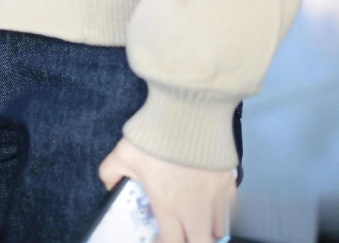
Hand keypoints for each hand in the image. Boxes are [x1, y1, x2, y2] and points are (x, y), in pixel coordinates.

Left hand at [98, 137, 236, 242]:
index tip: (158, 238)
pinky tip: (210, 202)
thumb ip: (111, 172)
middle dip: (190, 241)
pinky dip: (222, 212)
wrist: (190, 108)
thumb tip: (108, 185)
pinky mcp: (229, 180)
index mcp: (169, 205)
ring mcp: (215, 195)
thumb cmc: (158, 131)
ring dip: (206, 229)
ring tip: (195, 220)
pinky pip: (230, 208)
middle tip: (180, 233)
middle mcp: (195, 207)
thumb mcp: (124, 151)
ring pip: (217, 229)